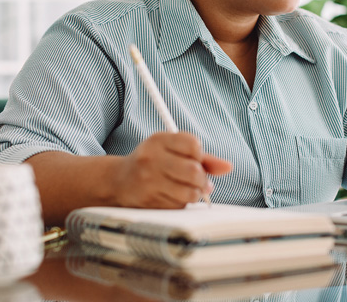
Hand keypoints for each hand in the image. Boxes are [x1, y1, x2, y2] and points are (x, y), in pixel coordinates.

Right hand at [112, 131, 232, 208]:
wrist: (119, 181)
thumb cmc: (151, 164)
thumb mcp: (171, 152)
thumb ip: (202, 158)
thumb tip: (228, 167)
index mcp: (158, 140)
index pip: (193, 144)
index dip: (199, 155)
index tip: (195, 159)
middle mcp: (151, 158)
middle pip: (194, 170)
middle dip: (201, 179)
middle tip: (198, 180)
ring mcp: (149, 181)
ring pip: (189, 192)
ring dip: (194, 194)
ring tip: (187, 190)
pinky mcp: (149, 201)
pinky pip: (179, 206)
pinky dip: (182, 203)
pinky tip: (172, 197)